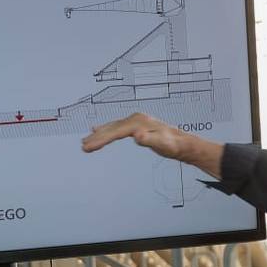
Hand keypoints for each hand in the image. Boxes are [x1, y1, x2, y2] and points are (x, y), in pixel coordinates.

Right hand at [81, 113, 223, 177]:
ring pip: (112, 127)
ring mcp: (135, 121)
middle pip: (111, 128)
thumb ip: (150, 140)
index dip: (100, 140)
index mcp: (138, 123)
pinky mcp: (136, 125)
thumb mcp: (163, 144)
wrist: (183, 144)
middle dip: (96, 138)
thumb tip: (137, 136)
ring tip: (85, 142)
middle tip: (82, 147)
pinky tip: (98, 129)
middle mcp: (135, 119)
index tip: (88, 147)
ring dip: (99, 134)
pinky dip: (106, 129)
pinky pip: (117, 127)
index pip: (114, 132)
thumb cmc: (174, 146)